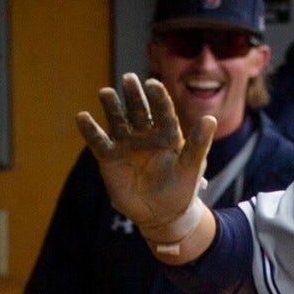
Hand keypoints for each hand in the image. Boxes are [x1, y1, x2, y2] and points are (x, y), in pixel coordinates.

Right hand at [75, 74, 217, 238]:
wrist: (163, 214)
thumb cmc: (181, 188)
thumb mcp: (191, 167)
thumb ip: (198, 143)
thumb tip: (211, 119)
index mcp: (167, 133)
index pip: (163, 111)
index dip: (158, 97)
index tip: (153, 84)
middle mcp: (145, 134)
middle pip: (139, 110)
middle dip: (134, 95)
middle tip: (129, 79)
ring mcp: (126, 144)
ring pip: (117, 121)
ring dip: (111, 107)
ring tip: (105, 93)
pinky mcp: (110, 157)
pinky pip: (99, 142)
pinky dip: (90, 130)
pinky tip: (82, 117)